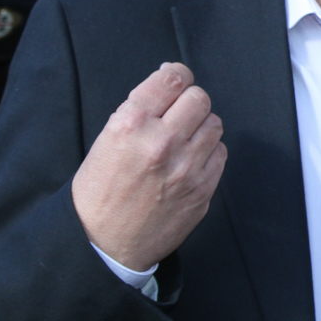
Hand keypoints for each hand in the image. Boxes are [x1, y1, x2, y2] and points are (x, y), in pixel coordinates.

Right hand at [72, 63, 227, 270]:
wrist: (102, 244)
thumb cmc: (100, 192)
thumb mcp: (106, 140)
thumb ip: (140, 111)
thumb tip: (169, 84)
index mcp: (131, 125)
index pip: (173, 79)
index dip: (177, 75)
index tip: (176, 81)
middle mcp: (161, 142)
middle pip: (200, 98)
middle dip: (189, 103)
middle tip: (178, 115)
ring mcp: (185, 168)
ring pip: (214, 123)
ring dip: (201, 127)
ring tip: (183, 141)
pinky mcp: (202, 189)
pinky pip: (220, 152)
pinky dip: (208, 153)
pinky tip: (189, 162)